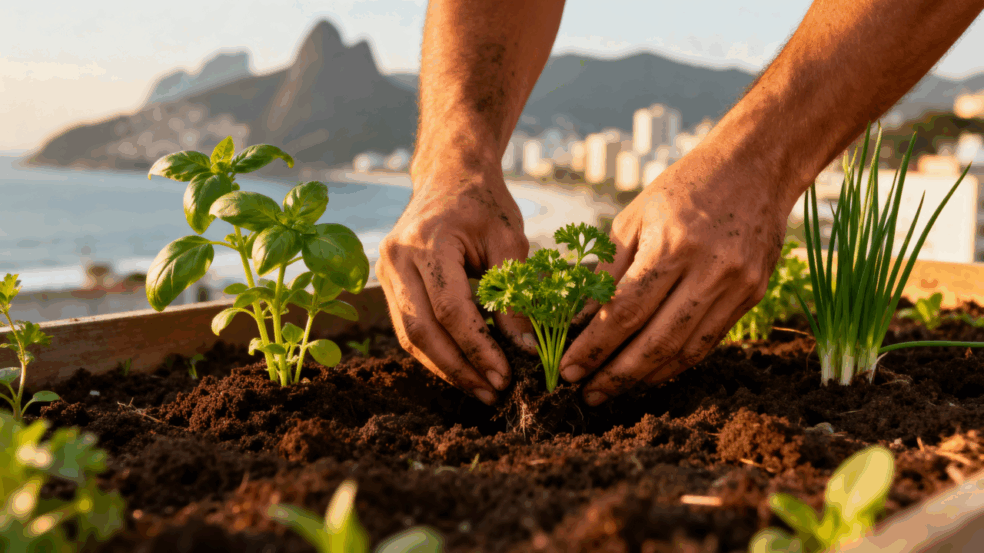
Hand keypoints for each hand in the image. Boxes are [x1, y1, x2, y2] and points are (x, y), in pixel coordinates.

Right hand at [376, 154, 534, 404]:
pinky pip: (408, 327)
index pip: (450, 309)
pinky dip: (436, 351)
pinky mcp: (388, 284)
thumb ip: (514, 295)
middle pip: (421, 330)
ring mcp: (385, 272)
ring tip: (481, 389)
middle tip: (493, 393)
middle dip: (458, 368)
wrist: (449, 175)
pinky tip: (464, 368)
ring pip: (409, 336)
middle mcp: (396, 259)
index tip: (506, 376)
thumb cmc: (484, 204)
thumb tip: (524, 351)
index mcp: (426, 242)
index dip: (477, 348)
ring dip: (446, 368)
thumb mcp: (509, 242)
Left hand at [559, 141, 797, 405]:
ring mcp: (736, 285)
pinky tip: (651, 372)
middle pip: (656, 341)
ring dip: (646, 377)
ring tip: (613, 390)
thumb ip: (608, 271)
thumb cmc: (683, 187)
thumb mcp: (634, 217)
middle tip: (586, 394)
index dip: (594, 347)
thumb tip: (579, 321)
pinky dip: (677, 362)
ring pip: (686, 350)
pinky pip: (709, 342)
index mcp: (671, 245)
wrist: (756, 166)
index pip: (625, 312)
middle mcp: (708, 270)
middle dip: (616, 375)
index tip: (568, 370)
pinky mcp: (753, 295)